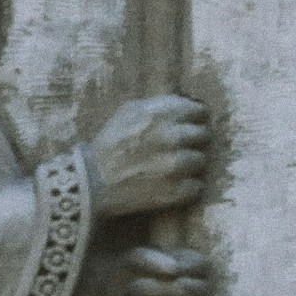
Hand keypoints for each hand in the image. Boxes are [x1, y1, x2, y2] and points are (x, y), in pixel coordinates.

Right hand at [85, 95, 211, 220]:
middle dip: (194, 141)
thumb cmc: (111, 144)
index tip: (191, 125)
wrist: (91, 181)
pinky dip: (187, 187)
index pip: (199, 111)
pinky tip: (171, 184)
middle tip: (180, 148)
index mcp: (159, 114)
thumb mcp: (129, 112)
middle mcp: (171, 137)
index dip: (196, 119)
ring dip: (191, 165)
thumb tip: (190, 104)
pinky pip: (197, 185)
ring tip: (172, 167)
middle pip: (204, 135)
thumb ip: (160, 106)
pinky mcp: (177, 191)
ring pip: (202, 160)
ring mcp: (175, 165)